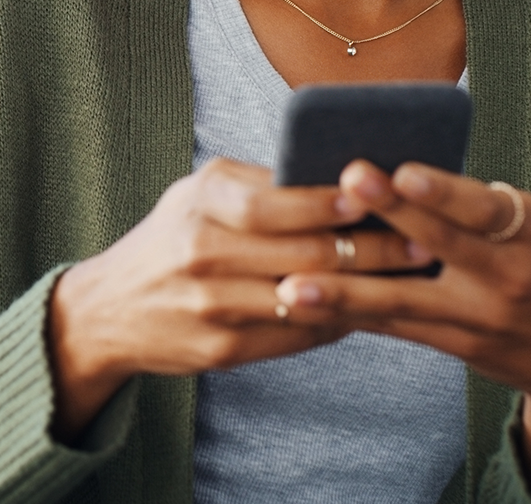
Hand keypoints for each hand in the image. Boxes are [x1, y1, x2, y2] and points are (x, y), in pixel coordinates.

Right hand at [47, 157, 432, 440]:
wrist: (110, 310)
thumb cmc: (172, 236)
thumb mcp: (200, 193)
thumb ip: (260, 185)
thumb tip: (342, 180)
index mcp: (199, 204)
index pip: (272, 204)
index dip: (327, 202)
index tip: (376, 194)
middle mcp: (202, 254)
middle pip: (301, 254)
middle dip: (369, 248)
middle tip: (420, 241)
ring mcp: (211, 308)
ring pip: (306, 299)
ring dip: (364, 289)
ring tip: (409, 276)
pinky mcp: (221, 351)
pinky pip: (294, 335)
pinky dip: (335, 321)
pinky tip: (367, 309)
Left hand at [275, 163, 530, 503]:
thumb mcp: (529, 224)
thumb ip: (472, 202)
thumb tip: (394, 167)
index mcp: (527, 230)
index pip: (482, 206)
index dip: (443, 191)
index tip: (403, 171)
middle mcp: (507, 275)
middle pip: (440, 245)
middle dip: (390, 215)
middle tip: (343, 186)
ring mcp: (479, 317)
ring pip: (403, 300)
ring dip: (344, 292)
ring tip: (290, 285)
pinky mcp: (456, 345)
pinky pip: (394, 326)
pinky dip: (349, 314)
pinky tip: (303, 306)